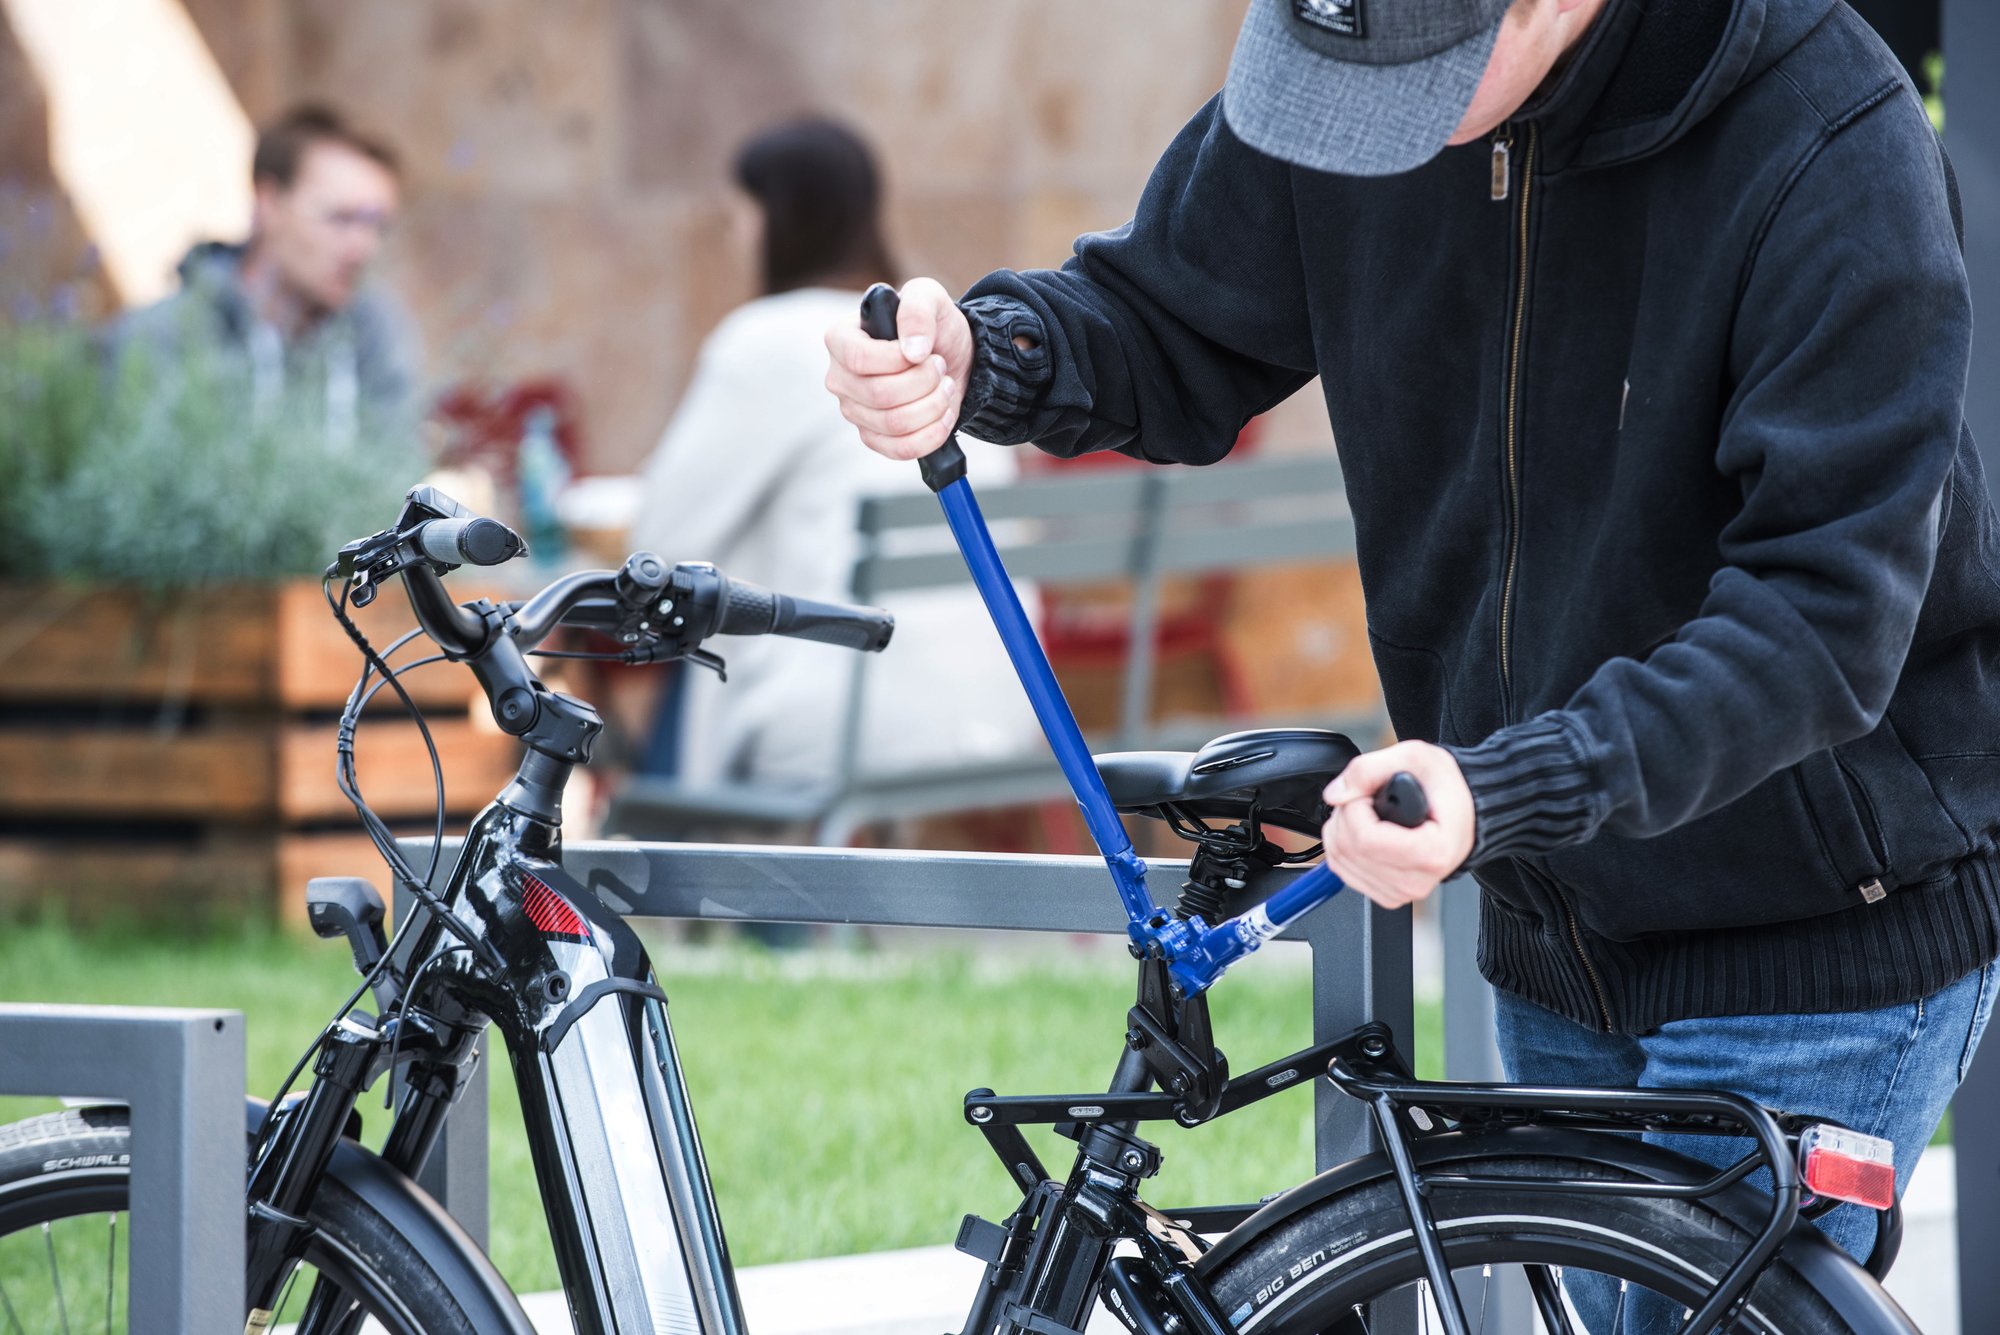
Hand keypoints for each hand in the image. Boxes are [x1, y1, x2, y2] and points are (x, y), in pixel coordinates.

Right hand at [824, 277, 973, 460]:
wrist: (951, 358)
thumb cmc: (931, 325)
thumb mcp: (929, 297)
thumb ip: (917, 308)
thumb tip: (912, 350)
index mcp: (841, 339)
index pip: (858, 358)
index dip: (897, 360)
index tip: (925, 352)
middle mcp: (840, 377)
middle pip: (879, 395)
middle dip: (924, 383)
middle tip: (941, 367)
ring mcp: (854, 411)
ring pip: (894, 424)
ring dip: (933, 406)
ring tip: (945, 387)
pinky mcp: (873, 437)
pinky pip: (900, 449)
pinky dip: (932, 435)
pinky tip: (944, 415)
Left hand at [1321, 740, 1475, 909]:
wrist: (1463, 812)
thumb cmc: (1445, 788)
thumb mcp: (1415, 757)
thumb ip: (1369, 769)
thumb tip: (1335, 794)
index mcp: (1432, 852)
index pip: (1364, 838)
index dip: (1354, 807)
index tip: (1368, 792)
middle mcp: (1417, 881)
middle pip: (1348, 849)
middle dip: (1345, 814)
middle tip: (1366, 797)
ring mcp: (1401, 892)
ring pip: (1339, 861)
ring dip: (1341, 828)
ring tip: (1367, 812)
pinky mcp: (1387, 895)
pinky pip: (1342, 871)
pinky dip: (1341, 846)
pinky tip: (1362, 830)